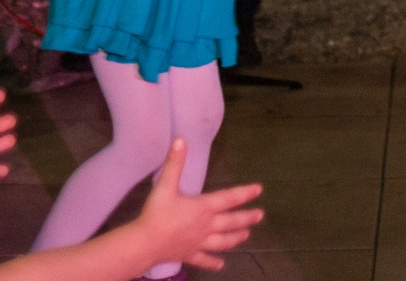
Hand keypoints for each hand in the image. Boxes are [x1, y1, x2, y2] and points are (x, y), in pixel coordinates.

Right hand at [136, 139, 262, 270]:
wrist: (146, 243)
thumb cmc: (157, 213)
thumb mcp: (165, 185)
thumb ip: (175, 162)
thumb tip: (181, 139)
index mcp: (203, 207)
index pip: (229, 198)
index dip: (245, 193)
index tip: (259, 189)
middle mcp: (206, 226)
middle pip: (231, 222)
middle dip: (247, 218)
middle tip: (260, 215)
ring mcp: (199, 242)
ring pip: (223, 241)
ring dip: (236, 238)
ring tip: (247, 236)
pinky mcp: (189, 255)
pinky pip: (204, 259)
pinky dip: (213, 262)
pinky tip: (221, 265)